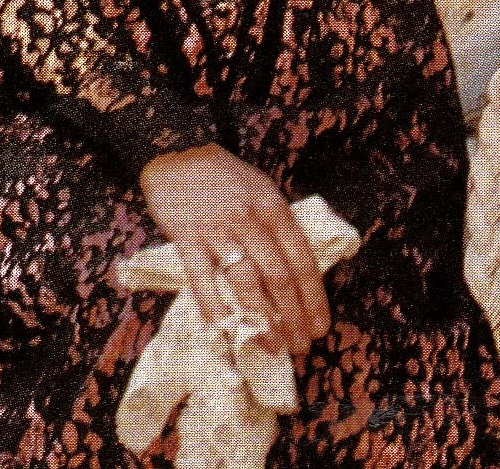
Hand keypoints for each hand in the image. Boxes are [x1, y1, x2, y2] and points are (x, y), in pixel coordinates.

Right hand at [139, 144, 330, 353]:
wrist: (179, 153)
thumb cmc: (225, 177)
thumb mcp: (262, 189)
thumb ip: (278, 225)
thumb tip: (298, 268)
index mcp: (274, 206)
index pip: (302, 258)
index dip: (314, 297)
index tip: (320, 325)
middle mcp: (251, 219)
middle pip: (279, 276)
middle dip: (294, 316)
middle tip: (302, 346)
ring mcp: (219, 231)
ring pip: (246, 282)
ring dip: (263, 320)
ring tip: (274, 347)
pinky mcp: (188, 240)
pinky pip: (203, 281)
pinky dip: (216, 310)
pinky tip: (227, 332)